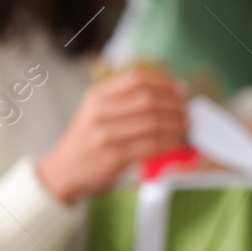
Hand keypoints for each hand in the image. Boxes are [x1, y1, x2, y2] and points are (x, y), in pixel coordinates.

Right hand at [36, 68, 188, 203]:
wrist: (63, 171)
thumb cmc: (89, 140)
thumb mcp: (98, 111)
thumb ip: (128, 99)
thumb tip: (176, 90)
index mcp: (98, 96)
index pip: (138, 79)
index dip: (166, 83)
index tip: (181, 91)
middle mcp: (100, 112)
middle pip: (149, 99)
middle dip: (175, 105)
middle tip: (188, 112)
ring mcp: (106, 135)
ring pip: (154, 122)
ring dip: (177, 124)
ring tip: (186, 127)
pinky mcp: (114, 156)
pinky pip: (152, 145)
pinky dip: (170, 141)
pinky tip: (177, 141)